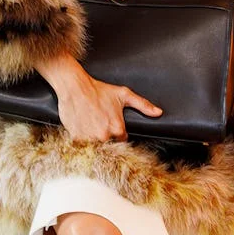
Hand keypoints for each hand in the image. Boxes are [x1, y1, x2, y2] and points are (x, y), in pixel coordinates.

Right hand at [35, 53, 161, 141]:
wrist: (75, 87)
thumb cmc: (99, 90)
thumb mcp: (124, 94)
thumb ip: (143, 105)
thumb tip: (158, 113)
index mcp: (118, 128)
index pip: (123, 140)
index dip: (118, 134)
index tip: (112, 127)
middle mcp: (104, 136)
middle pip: (109, 145)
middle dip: (107, 138)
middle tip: (100, 125)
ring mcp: (90, 139)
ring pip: (96, 147)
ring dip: (95, 141)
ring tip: (92, 127)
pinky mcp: (77, 139)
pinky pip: (83, 146)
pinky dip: (83, 140)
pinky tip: (83, 129)